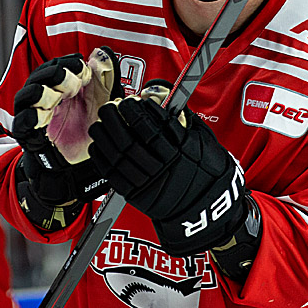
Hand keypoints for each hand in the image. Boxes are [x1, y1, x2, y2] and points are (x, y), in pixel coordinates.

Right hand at [12, 47, 122, 229]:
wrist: (79, 169)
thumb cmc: (88, 131)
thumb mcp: (103, 102)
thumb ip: (105, 78)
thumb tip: (104, 52)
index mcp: (63, 88)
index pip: (58, 66)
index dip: (68, 63)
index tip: (82, 66)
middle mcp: (47, 99)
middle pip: (40, 77)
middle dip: (54, 74)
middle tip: (71, 79)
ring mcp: (36, 116)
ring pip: (27, 96)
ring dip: (39, 92)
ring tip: (52, 93)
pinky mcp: (30, 136)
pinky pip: (22, 124)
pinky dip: (28, 118)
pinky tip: (39, 117)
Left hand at [88, 85, 250, 256]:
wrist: (207, 205)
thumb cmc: (208, 172)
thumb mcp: (204, 142)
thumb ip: (185, 122)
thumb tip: (166, 104)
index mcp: (180, 151)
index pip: (149, 126)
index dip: (135, 111)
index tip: (130, 101)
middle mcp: (163, 167)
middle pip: (128, 140)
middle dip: (115, 119)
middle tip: (110, 107)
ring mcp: (149, 183)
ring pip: (117, 156)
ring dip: (105, 136)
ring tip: (101, 123)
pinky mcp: (138, 196)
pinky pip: (112, 175)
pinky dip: (102, 157)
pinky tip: (100, 145)